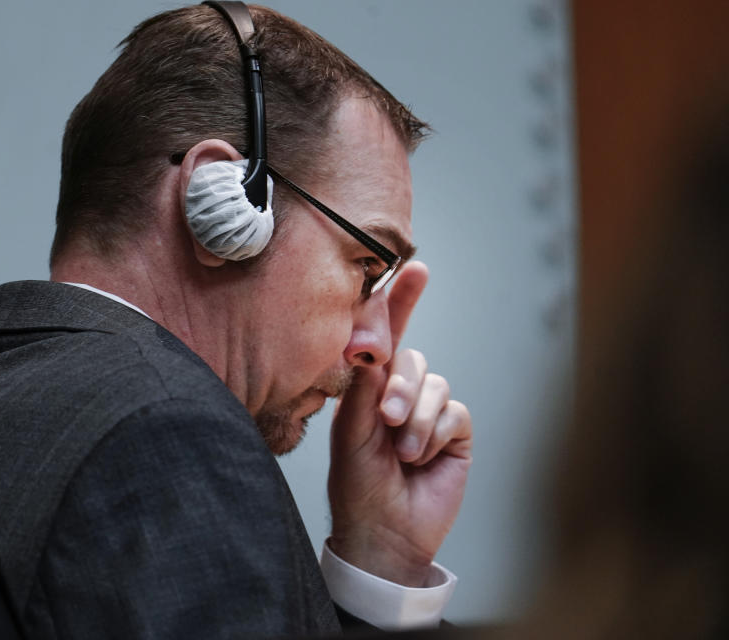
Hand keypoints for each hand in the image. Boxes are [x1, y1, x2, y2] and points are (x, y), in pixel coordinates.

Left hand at [327, 261, 471, 585]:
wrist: (385, 533)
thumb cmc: (357, 486)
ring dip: (417, 419)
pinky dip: (436, 434)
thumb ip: (364, 390)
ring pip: (435, 385)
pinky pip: (454, 411)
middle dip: (401, 388)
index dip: (399, 302)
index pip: (385, 338)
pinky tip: (423, 458)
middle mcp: (399, 394)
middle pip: (412, 359)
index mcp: (367, 389)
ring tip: (403, 452)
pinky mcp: (454, 432)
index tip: (414, 269)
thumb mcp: (351, 434)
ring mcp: (428, 412)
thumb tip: (375, 348)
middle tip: (388, 421)